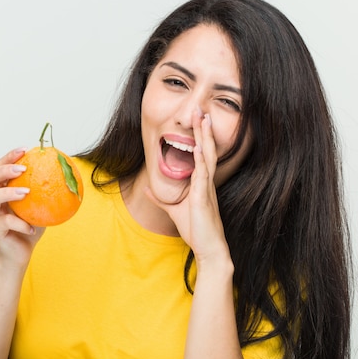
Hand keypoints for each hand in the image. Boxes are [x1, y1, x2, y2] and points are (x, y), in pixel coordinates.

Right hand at [0, 147, 45, 270]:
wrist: (21, 252)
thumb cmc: (33, 224)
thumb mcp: (45, 206)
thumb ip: (51, 190)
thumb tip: (71, 172)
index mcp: (5, 188)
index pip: (2, 166)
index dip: (10, 156)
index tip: (26, 149)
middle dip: (4, 169)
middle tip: (22, 169)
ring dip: (8, 193)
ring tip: (26, 193)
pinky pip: (5, 223)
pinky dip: (20, 224)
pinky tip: (32, 228)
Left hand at [147, 110, 230, 265]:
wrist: (209, 249)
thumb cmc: (196, 230)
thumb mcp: (173, 210)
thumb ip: (160, 198)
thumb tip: (148, 188)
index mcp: (201, 183)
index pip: (202, 153)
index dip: (200, 136)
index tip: (198, 118)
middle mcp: (206, 182)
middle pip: (207, 148)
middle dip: (203, 129)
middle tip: (201, 109)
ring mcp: (206, 188)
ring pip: (208, 156)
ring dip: (205, 137)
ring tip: (203, 119)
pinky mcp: (204, 198)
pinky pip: (204, 175)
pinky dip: (202, 159)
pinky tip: (200, 147)